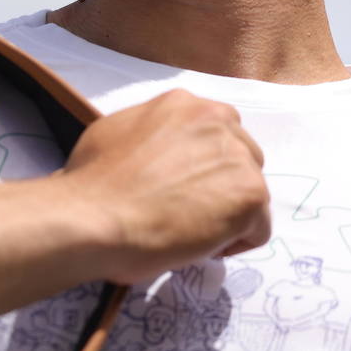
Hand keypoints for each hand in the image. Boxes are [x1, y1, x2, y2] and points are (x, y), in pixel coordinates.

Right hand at [59, 88, 270, 283]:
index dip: (202, 163)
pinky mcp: (250, 195)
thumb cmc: (92, 182)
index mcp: (182, 104)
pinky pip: (258, 228)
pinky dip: (235, 242)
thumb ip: (150, 136)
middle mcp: (216, 120)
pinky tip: (200, 246)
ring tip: (190, 231)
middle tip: (188, 210)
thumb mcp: (115, 134)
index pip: (215, 131)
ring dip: (227, 213)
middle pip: (242, 157)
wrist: (94, 216)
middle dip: (222, 184)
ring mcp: (237, 157)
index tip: (183, 185)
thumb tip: (156, 157)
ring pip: (250, 193)